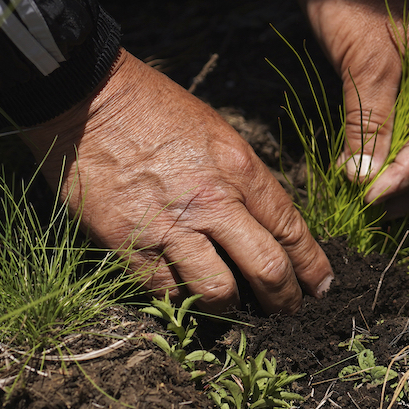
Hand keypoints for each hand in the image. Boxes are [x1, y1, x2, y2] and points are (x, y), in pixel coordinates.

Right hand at [23, 49, 333, 313]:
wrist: (89, 98)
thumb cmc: (156, 108)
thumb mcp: (217, 132)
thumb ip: (243, 178)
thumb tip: (260, 220)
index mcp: (239, 168)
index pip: (290, 228)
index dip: (311, 264)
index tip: (320, 285)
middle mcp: (213, 200)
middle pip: (267, 267)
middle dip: (285, 298)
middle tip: (288, 310)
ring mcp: (171, 224)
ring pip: (218, 291)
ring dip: (231, 306)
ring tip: (231, 305)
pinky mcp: (129, 243)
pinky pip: (166, 290)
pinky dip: (180, 298)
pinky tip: (184, 293)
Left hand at [293, 0, 408, 216]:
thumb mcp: (366, 58)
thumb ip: (371, 119)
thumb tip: (366, 178)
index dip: (405, 178)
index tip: (369, 200)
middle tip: (375, 213)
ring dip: (398, 180)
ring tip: (366, 203)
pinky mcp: (393, 86)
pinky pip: (397, 133)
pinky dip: (382, 158)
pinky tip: (359, 174)